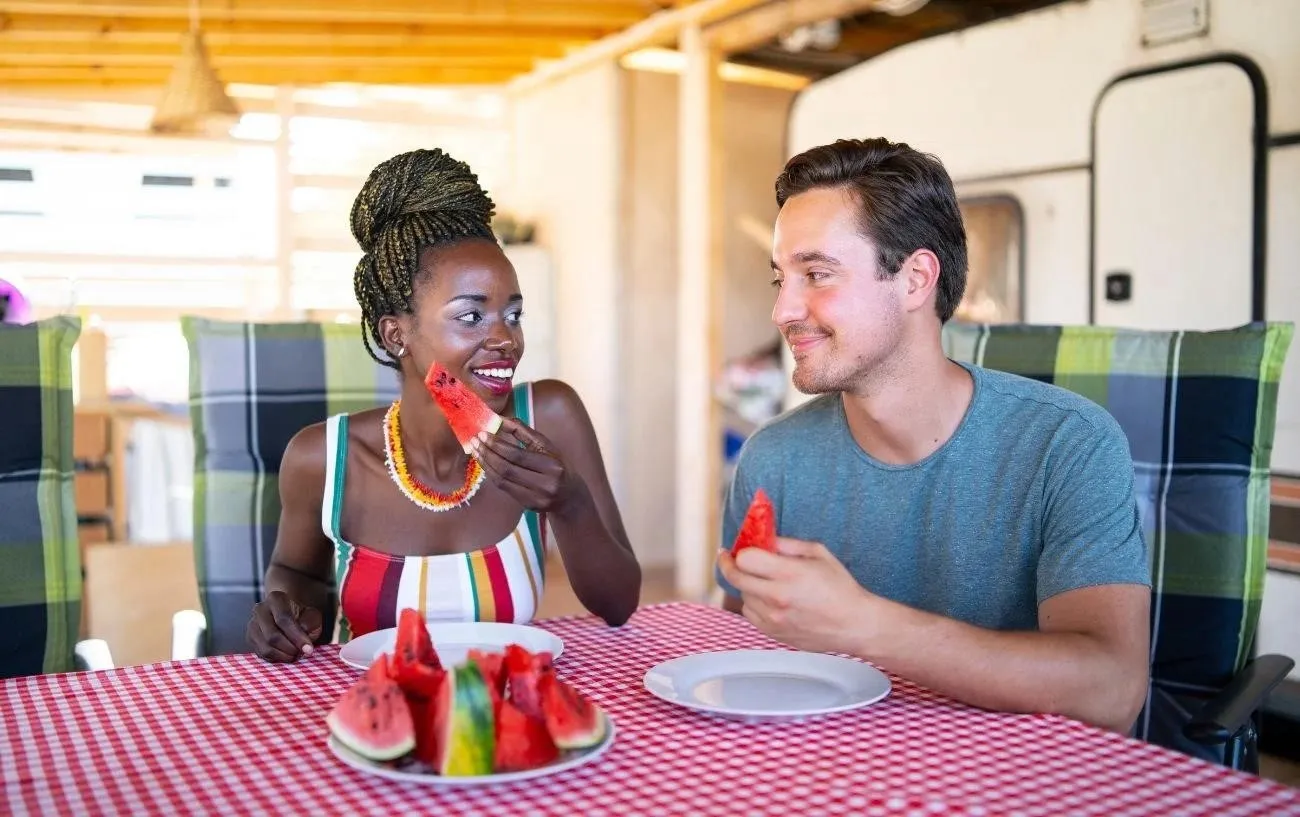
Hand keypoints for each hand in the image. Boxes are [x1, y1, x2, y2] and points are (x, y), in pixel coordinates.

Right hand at [248, 590, 323, 662]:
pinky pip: (262, 654)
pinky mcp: (250, 639)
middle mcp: (260, 610)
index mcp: (276, 599)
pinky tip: (286, 655)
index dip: (297, 636)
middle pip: (272, 636)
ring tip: (295, 654)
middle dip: (290, 648)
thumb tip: (303, 634)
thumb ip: (310, 622)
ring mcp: (252, 625)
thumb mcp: (312, 615)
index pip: (284, 619)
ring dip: (283, 655)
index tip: (308, 649)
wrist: (286, 615)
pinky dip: (276, 658)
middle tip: (302, 652)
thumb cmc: (301, 616)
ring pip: (265, 648)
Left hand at [471, 418, 582, 513]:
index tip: (483, 434)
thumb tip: (500, 419)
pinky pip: (503, 487)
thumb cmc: (557, 465)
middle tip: (475, 441)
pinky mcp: (527, 505)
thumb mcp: (546, 446)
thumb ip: (524, 432)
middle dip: (488, 453)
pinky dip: (491, 473)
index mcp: (552, 465)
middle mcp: (545, 484)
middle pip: (507, 467)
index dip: (497, 444)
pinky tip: (485, 463)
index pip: (517, 455)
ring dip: (486, 463)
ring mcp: (535, 497)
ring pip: (502, 479)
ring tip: (476, 450)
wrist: (569, 496)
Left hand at [716, 537, 876, 655]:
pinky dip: (754, 603)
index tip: (738, 548)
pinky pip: (750, 614)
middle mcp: (777, 597)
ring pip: (742, 596)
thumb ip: (787, 544)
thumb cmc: (840, 588)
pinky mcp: (773, 633)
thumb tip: (763, 539)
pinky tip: (768, 598)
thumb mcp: (818, 554)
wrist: (854, 624)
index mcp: (789, 574)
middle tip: (727, 557)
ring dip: (747, 585)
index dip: (740, 551)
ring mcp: (773, 618)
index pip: (745, 559)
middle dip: (728, 564)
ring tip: (763, 580)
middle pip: (736, 578)